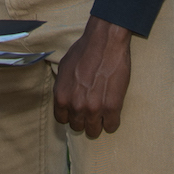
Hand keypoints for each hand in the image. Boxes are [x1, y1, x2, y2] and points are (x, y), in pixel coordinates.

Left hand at [53, 16, 132, 137]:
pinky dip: (111, 122)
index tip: (76, 111)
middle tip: (90, 110)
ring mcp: (94, 108)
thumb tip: (65, 98)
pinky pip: (111, 126)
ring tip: (101, 115)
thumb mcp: (64, 68)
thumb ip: (63, 87)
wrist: (105, 42)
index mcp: (62, 97)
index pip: (62, 119)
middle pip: (77, 126)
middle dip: (83, 119)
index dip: (70, 115)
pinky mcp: (112, 107)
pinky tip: (112, 114)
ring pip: (94, 131)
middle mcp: (75, 106)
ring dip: (97, 124)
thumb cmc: (84, 51)